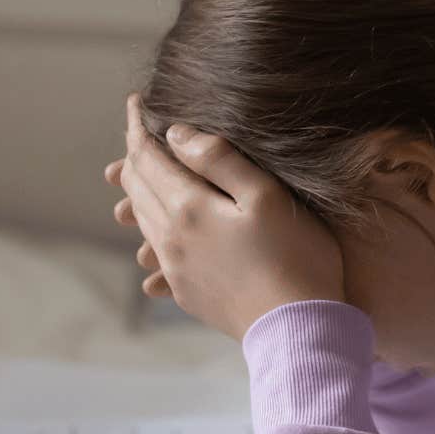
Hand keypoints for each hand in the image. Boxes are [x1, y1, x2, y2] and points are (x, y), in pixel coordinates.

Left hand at [106, 95, 342, 338]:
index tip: (135, 101)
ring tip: (146, 172)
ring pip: (144, 219)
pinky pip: (156, 253)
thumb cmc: (296, 258)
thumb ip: (220, 160)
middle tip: (138, 131)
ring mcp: (177, 269)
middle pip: (138, 187)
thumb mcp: (266, 196)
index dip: (138, 125)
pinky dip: (151, 229)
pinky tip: (156, 232)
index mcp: (187, 208)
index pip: (147, 156)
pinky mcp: (187, 293)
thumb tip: (177, 134)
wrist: (299, 331)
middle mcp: (170, 239)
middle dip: (135, 155)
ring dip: (140, 191)